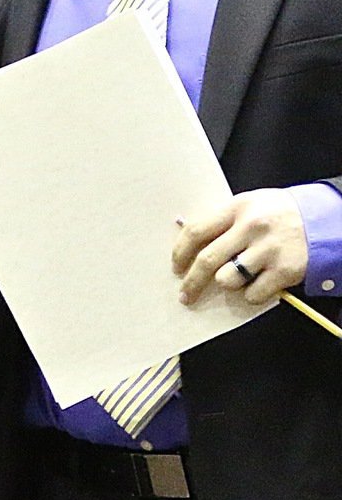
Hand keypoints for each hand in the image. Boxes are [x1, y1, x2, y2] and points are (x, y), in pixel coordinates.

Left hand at [173, 188, 307, 304]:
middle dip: (192, 282)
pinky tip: (258, 284)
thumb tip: (188, 240)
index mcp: (236, 208)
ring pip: (228, 279)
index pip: (196, 231)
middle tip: (186, 295)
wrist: (323, 221)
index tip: (176, 266)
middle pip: (208, 260)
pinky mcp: (284, 270)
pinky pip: (253, 294)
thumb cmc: (278, 213)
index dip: (181, 252)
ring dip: (227, 283)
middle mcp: (250, 227)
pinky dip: (251, 294)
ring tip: (236, 277)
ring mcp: (268, 249)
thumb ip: (222, 221)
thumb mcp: (248, 205)